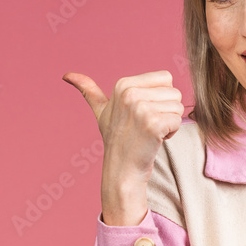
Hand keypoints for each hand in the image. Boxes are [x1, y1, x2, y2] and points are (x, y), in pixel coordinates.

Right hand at [62, 70, 183, 190]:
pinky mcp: (154, 123)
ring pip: (178, 106)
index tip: (142, 113)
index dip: (159, 97)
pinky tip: (155, 140)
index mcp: (123, 84)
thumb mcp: (101, 111)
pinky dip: (172, 133)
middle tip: (146, 125)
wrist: (122, 170)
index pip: (165, 78)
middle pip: (174, 92)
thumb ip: (89, 91)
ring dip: (170, 122)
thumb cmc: (116, 139)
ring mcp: (141, 108)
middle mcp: (131, 92)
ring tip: (150, 132)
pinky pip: (178, 121)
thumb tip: (67, 75)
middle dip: (167, 110)